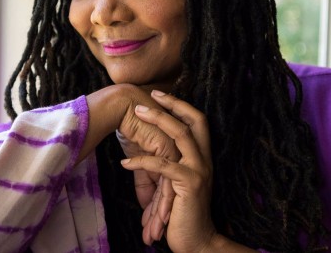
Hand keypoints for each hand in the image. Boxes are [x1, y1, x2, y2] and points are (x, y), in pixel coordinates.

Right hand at [83, 84, 178, 236]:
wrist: (123, 107)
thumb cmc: (130, 127)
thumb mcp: (138, 158)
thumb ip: (145, 178)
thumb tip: (146, 201)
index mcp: (179, 154)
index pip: (173, 188)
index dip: (162, 209)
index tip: (155, 227)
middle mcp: (181, 154)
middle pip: (175, 193)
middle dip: (165, 217)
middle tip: (156, 236)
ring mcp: (177, 153)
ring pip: (171, 192)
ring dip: (160, 215)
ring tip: (152, 235)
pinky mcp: (168, 151)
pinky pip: (165, 183)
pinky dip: (158, 203)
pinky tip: (150, 220)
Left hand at [121, 90, 216, 251]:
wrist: (196, 242)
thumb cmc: (181, 214)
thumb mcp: (171, 186)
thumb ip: (164, 168)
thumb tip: (142, 153)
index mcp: (201, 157)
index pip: (197, 122)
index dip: (180, 105)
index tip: (160, 93)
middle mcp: (205, 159)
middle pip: (194, 120)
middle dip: (173, 105)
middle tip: (151, 94)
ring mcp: (200, 170)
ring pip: (181, 135)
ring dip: (158, 121)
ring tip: (136, 114)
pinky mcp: (190, 184)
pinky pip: (164, 166)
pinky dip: (143, 161)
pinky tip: (125, 162)